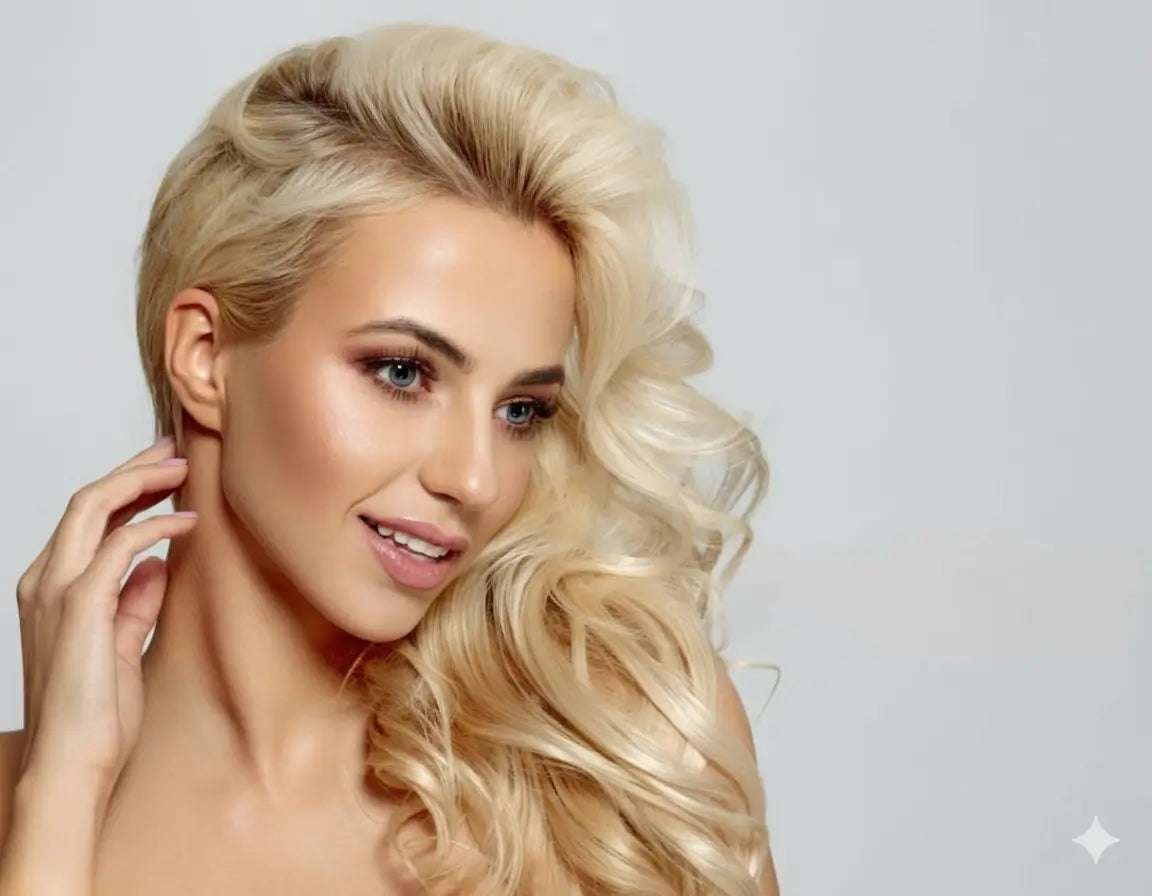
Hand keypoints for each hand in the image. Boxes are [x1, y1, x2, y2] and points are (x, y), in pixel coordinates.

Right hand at [13, 437, 197, 796]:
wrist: (75, 764)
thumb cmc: (97, 715)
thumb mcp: (125, 645)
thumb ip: (135, 602)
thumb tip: (159, 565)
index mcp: (51, 589)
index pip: (87, 520)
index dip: (127, 488)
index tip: (166, 472)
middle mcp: (44, 582)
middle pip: (87, 500)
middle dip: (133, 468)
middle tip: (176, 450)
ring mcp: (55, 592)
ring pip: (92, 507)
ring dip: (141, 480)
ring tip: (183, 469)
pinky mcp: (78, 606)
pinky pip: (118, 545)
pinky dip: (155, 525)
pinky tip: (187, 522)